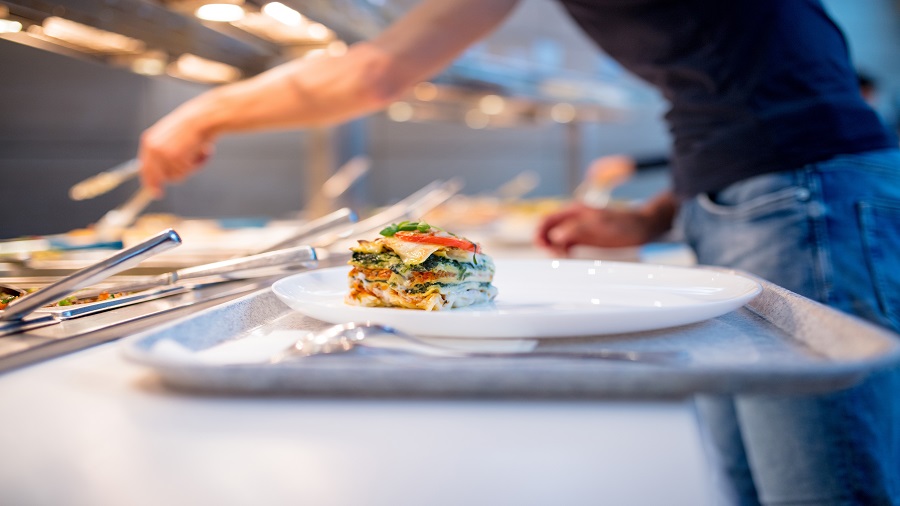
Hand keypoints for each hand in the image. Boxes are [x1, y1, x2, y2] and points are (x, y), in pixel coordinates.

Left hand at [138, 101, 216, 197]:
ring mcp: (162, 153)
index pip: (144, 168)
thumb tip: (163, 175)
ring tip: (199, 152)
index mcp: (149, 140)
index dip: (151, 182)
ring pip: (176, 176)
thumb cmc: (194, 126)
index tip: (157, 193)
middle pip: (159, 177)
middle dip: (175, 176)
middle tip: (191, 167)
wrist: (204, 117)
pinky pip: (187, 172)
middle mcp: (152, 148)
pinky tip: (203, 151)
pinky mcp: (175, 157)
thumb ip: (164, 153)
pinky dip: (198, 165)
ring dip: (191, 168)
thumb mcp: (172, 137)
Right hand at [534, 192, 677, 255]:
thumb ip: (578, 230)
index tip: (543, 247)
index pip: (547, 219)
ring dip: (552, 248)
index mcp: (574, 210)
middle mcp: (572, 218)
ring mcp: (577, 229)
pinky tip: (568, 257)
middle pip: (548, 229)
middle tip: (554, 255)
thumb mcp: (601, 226)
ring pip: (554, 239)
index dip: (540, 232)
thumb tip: (556, 236)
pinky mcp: (583, 238)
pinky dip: (562, 252)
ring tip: (562, 257)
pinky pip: (565, 245)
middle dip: (545, 242)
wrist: (643, 227)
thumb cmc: (625, 223)